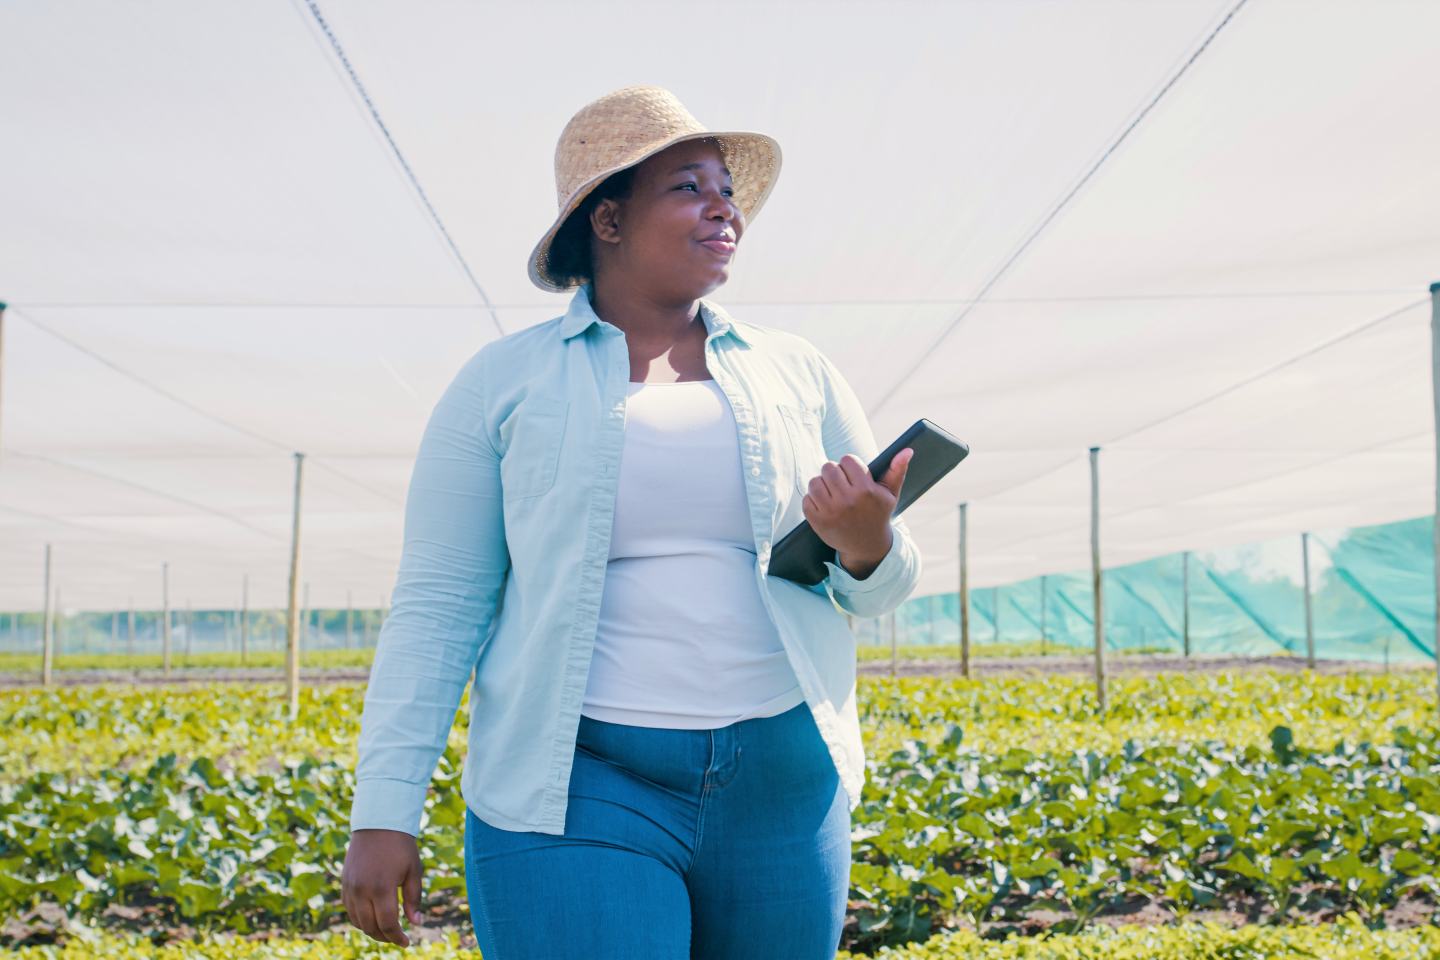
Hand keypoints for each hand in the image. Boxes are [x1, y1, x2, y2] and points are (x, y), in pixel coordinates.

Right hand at [341, 828, 424, 946]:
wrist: (378, 824)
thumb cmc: (401, 846)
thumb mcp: (414, 871)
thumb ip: (414, 899)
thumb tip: (416, 923)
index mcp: (382, 887)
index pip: (388, 924)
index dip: (397, 937)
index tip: (407, 942)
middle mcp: (362, 890)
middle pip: (370, 927)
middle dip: (385, 936)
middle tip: (398, 937)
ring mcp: (350, 887)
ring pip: (357, 921)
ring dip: (371, 929)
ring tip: (386, 930)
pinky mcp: (344, 883)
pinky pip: (349, 910)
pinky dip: (360, 919)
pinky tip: (372, 917)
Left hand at [801, 447, 912, 574]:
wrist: (867, 546)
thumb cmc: (878, 514)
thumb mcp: (890, 494)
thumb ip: (897, 470)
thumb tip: (907, 450)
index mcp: (866, 490)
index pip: (847, 460)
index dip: (850, 465)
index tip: (853, 474)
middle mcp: (848, 500)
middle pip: (829, 467)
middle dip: (834, 472)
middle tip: (841, 482)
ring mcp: (831, 512)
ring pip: (815, 481)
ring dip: (822, 484)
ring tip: (831, 492)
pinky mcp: (818, 522)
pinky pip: (807, 498)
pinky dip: (813, 499)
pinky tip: (825, 505)